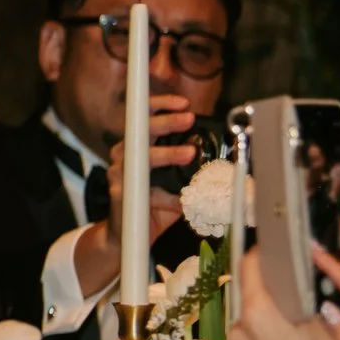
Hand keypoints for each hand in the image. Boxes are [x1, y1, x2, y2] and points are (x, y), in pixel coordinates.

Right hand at [112, 95, 198, 239]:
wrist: (126, 235)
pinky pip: (148, 192)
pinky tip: (183, 202)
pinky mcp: (120, 195)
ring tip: (189, 154)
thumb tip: (220, 161)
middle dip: (165, 121)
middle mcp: (123, 155)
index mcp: (135, 146)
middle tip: (189, 118)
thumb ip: (188, 170)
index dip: (161, 106)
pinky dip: (168, 198)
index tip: (184, 104)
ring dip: (166, 153)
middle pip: (139, 130)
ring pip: (140, 156)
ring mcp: (118, 174)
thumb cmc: (151, 204)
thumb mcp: (172, 181)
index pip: (144, 118)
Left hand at [220, 250, 339, 339]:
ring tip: (282, 339)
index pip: (248, 270)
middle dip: (265, 300)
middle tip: (287, 308)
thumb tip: (298, 287)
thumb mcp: (323, 327)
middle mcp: (237, 326)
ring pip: (244, 325)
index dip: (256, 257)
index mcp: (258, 311)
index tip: (263, 251)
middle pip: (248, 300)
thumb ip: (303, 303)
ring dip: (257, 325)